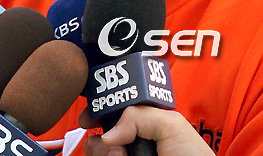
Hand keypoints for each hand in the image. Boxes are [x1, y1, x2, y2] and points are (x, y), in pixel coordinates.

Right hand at [78, 106, 214, 155]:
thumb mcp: (172, 125)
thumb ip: (140, 115)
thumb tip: (110, 133)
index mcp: (147, 122)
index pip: (117, 110)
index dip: (101, 110)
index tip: (90, 116)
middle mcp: (134, 142)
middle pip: (101, 133)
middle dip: (99, 135)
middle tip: (108, 142)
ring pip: (97, 152)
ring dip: (104, 153)